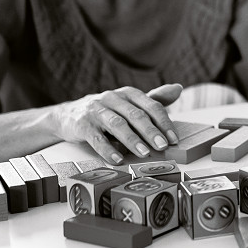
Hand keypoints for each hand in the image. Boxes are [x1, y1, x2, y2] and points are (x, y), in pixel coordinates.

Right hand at [52, 84, 180, 163]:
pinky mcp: (82, 124)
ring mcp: (96, 110)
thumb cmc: (107, 111)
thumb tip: (178, 88)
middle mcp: (113, 98)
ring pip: (117, 125)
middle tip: (163, 146)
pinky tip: (117, 159)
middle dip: (150, 131)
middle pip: (135, 115)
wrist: (68, 115)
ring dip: (132, 140)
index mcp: (128, 93)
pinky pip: (96, 138)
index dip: (164, 122)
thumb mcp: (130, 103)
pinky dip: (107, 149)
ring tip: (144, 154)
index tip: (174, 139)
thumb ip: (154, 99)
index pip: (151, 106)